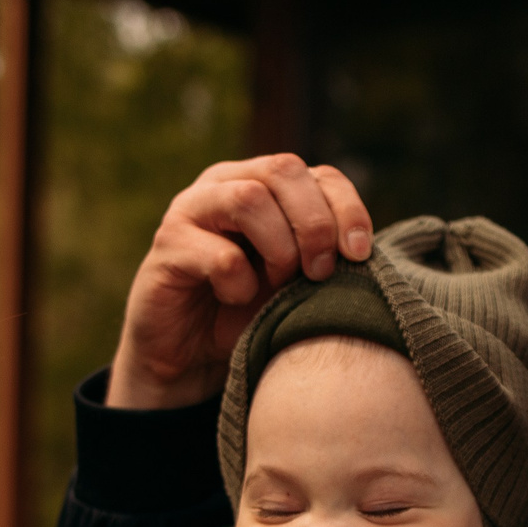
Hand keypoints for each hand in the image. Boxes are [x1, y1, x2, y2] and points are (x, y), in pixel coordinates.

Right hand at [108, 156, 373, 409]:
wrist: (185, 356)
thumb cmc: (244, 313)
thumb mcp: (294, 280)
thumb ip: (320, 252)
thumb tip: (359, 247)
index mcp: (263, 184)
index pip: (319, 174)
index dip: (347, 208)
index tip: (359, 253)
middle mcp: (225, 183)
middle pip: (284, 170)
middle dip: (314, 224)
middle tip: (319, 272)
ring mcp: (191, 209)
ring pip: (249, 198)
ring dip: (279, 247)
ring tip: (277, 284)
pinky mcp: (168, 246)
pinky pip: (221, 255)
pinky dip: (240, 283)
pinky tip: (236, 299)